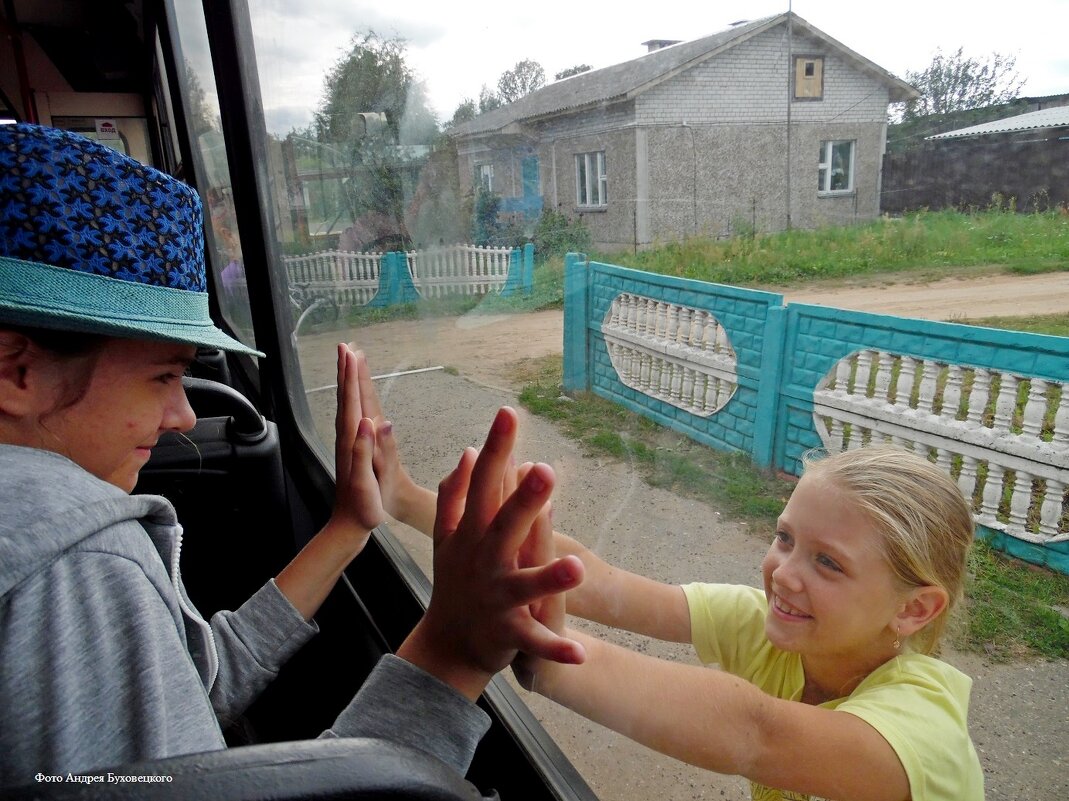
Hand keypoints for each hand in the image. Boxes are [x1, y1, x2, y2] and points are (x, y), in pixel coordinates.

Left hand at [331, 344, 384, 536]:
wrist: (350, 524)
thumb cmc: (363, 507)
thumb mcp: (366, 483)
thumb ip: (365, 452)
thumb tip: (369, 421)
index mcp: (352, 441)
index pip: (352, 402)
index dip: (352, 377)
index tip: (352, 353)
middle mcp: (346, 437)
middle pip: (345, 397)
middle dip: (346, 371)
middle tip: (346, 346)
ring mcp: (346, 442)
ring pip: (345, 404)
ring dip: (346, 381)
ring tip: (349, 361)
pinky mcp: (350, 448)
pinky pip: (349, 414)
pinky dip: (350, 398)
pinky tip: (354, 395)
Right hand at [397, 407, 585, 699]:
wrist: (447, 645)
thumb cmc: (454, 581)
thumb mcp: (447, 536)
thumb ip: (455, 494)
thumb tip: (466, 451)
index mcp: (471, 534)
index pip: (483, 483)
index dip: (496, 449)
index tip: (509, 413)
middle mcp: (483, 562)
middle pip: (504, 527)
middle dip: (523, 501)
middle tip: (545, 471)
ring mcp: (496, 600)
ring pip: (524, 587)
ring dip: (549, 578)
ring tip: (577, 567)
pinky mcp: (508, 635)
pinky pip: (535, 644)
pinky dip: (556, 649)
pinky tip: (582, 651)